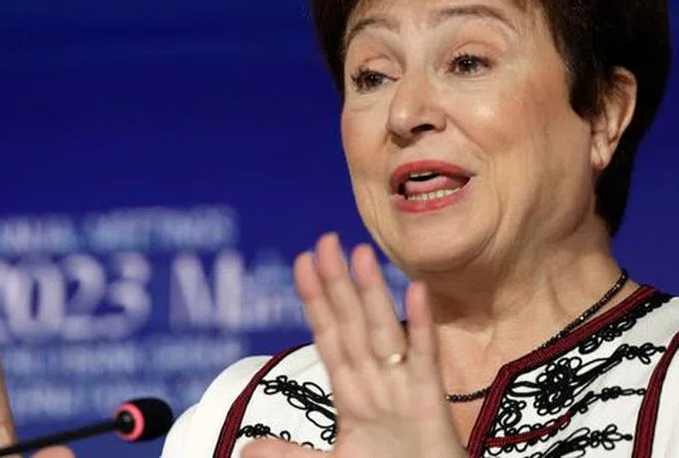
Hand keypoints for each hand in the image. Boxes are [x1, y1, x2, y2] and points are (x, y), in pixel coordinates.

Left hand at [243, 233, 465, 457]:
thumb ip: (291, 456)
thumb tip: (248, 450)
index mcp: (352, 392)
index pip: (329, 336)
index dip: (315, 300)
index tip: (302, 262)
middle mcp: (376, 382)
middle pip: (352, 324)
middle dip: (336, 284)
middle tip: (324, 241)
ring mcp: (403, 389)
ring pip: (383, 332)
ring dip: (371, 293)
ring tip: (359, 254)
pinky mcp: (430, 403)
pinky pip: (426, 359)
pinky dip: (420, 326)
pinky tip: (415, 291)